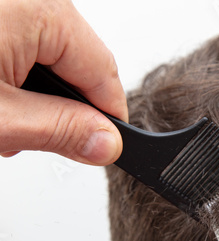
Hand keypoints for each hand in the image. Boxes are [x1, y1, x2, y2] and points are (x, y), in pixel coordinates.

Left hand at [0, 0, 126, 164]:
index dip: (109, 119)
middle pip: (81, 67)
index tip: (105, 148)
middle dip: (64, 110)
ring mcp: (15, 4)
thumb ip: (60, 130)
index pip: (105, 74)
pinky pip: (30, 47)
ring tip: (6, 122)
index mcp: (43, 11)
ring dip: (38, 98)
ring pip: (55, 60)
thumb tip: (107, 142)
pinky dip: (19, 77)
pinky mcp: (3, 15)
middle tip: (36, 140)